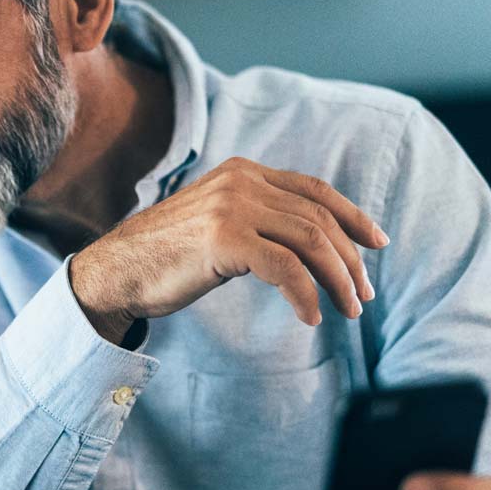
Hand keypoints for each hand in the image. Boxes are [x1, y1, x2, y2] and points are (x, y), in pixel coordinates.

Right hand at [69, 157, 389, 343]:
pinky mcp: (224, 239)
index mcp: (243, 172)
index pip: (314, 190)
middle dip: (350, 260)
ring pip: (310, 240)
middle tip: (363, 296)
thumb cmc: (163, 258)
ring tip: (349, 311)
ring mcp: (232, 207)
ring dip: (338, 279)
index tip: (376, 244)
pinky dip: (305, 295)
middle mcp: (241, 181)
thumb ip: (255, 220)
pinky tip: (310, 317)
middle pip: (318, 218)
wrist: (114, 272)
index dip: (352, 216)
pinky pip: (285, 268)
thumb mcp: (216, 224)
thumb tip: (307, 246)